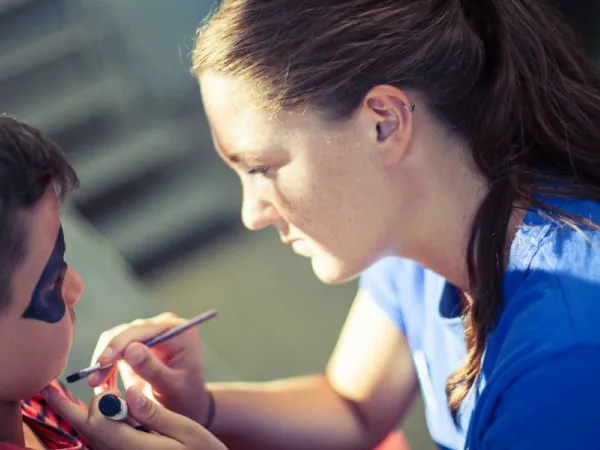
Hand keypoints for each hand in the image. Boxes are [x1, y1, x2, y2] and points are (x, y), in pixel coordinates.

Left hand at [42, 384, 226, 449]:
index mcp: (135, 449)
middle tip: (49, 389)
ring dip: (82, 417)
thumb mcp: (187, 431)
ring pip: (91, 438)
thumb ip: (155, 413)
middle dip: (70, 409)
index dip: (101, 401)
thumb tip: (130, 392)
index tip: (112, 385)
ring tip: (68, 397)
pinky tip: (100, 413)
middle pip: (87, 431)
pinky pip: (102, 443)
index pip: (100, 422)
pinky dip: (96, 426)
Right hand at [88, 313, 210, 424]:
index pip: (143, 329)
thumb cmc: (184, 397)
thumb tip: (130, 349)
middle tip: (94, 381)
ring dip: (103, 362)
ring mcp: (150, 333)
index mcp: (178, 331)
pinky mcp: (137, 344)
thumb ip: (152, 368)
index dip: (120, 344)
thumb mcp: (171, 387)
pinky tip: (102, 385)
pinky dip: (106, 367)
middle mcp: (163, 326)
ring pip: (116, 339)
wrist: (186, 406)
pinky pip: (114, 349)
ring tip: (98, 387)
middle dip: (108, 356)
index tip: (102, 363)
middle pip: (127, 332)